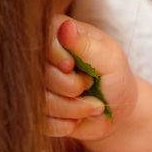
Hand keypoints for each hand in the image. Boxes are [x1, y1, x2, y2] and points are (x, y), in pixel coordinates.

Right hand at [43, 14, 138, 140]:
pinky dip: (65, 124)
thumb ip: (86, 45)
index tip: (74, 65)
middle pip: (38, 74)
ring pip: (40, 101)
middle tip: (90, 85)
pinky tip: (78, 118)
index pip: (40, 40)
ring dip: (72, 108)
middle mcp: (41, 57)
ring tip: (92, 105)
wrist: (115, 110)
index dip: (57, 58)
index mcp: (58, 33)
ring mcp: (35, 84)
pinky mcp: (35, 110)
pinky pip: (41, 122)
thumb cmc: (116, 77)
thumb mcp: (110, 58)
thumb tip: (65, 27)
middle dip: (70, 87)